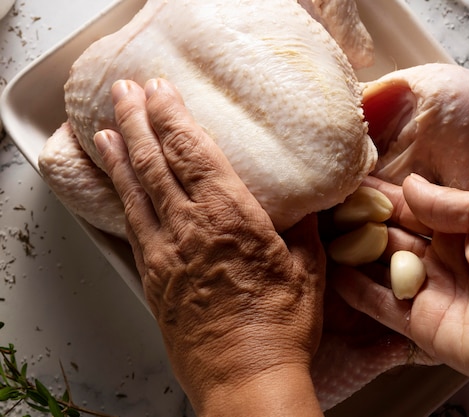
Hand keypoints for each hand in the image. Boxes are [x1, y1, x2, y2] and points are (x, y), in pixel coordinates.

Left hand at [93, 78, 324, 415]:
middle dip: (138, 119)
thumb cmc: (279, 328)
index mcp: (230, 217)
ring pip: (134, 190)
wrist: (245, 379)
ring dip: (120, 151)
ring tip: (108, 124)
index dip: (173, 115)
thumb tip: (304, 201)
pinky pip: (131, 226)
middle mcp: (190, 228)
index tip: (160, 88)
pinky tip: (114, 183)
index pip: (192, 151)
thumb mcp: (307, 269)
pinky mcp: (153, 278)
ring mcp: (166, 253)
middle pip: (154, 161)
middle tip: (126, 91)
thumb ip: (302, 228)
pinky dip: (118, 196)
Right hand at [332, 174, 468, 398]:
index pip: (410, 204)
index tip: (351, 181)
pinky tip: (334, 275)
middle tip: (326, 206)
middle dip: (359, 220)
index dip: (380, 194)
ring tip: (321, 235)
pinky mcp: (418, 322)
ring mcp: (427, 289)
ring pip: (378, 266)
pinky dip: (356, 291)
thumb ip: (448, 200)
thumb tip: (410, 185)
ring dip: (352, 252)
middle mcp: (439, 256)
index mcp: (459, 226)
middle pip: (388, 234)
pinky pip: (380, 304)